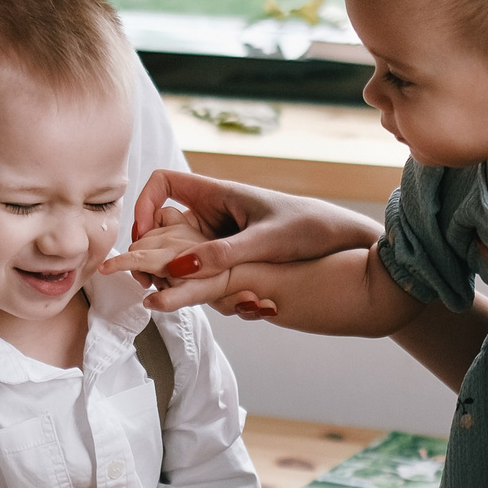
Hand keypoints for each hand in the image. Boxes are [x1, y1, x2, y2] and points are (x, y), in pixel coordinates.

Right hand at [105, 168, 378, 311]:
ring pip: (182, 256)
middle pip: (164, 228)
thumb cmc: (312, 229)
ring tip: (182, 300)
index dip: (143, 205)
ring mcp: (221, 239)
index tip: (142, 238)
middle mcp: (214, 214)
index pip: (162, 183)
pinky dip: (205, 289)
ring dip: (179, 279)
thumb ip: (224, 255)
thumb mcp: (268, 241)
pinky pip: (205, 274)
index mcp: (218, 193)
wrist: (346, 245)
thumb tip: (176, 268)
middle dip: (153, 255)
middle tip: (151, 285)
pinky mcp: (232, 262)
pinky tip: (229, 304)